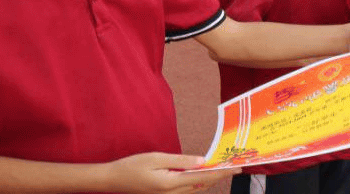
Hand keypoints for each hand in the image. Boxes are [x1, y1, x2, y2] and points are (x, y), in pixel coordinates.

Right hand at [101, 152, 236, 193]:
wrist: (112, 180)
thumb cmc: (132, 166)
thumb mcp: (157, 158)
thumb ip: (181, 160)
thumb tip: (202, 161)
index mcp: (169, 184)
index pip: (203, 178)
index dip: (221, 172)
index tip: (237, 167)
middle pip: (202, 185)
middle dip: (219, 175)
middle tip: (235, 166)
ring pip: (196, 189)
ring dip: (210, 179)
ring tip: (224, 168)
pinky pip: (187, 190)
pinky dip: (199, 182)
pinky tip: (204, 173)